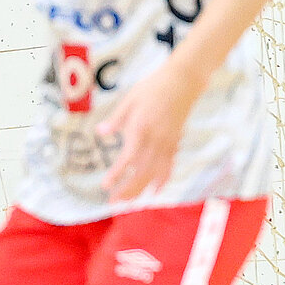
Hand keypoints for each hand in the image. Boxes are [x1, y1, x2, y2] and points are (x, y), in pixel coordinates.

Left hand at [97, 66, 194, 201]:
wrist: (183, 82)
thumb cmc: (153, 87)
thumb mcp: (129, 100)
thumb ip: (116, 119)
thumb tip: (101, 133)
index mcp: (141, 129)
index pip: (127, 159)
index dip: (117, 174)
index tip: (106, 186)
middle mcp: (156, 141)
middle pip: (142, 173)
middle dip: (128, 189)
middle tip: (114, 202)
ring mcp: (168, 144)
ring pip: (155, 174)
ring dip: (142, 189)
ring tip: (130, 201)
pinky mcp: (175, 143)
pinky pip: (169, 167)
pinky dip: (162, 180)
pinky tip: (155, 190)